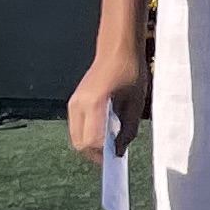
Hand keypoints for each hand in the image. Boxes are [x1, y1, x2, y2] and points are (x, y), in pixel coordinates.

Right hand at [68, 54, 148, 168]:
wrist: (117, 50)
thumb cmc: (130, 72)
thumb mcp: (136, 103)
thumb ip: (128, 129)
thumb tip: (120, 151)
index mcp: (95, 103)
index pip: (92, 141)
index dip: (103, 154)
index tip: (116, 159)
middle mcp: (79, 104)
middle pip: (80, 143)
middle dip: (94, 154)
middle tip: (113, 157)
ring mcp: (73, 103)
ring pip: (76, 137)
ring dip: (90, 146)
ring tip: (109, 146)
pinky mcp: (74, 102)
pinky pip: (77, 127)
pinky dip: (87, 135)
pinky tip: (103, 133)